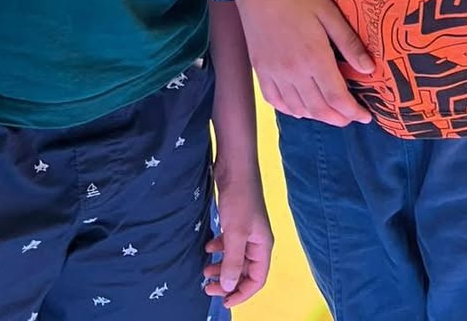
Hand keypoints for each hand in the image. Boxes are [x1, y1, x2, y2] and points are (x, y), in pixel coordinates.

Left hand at [203, 171, 272, 306]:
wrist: (234, 166)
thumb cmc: (239, 198)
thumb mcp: (235, 233)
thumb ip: (232, 261)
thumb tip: (228, 287)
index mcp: (262, 246)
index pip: (257, 279)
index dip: (242, 293)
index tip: (223, 301)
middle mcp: (256, 240)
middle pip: (244, 270)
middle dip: (227, 281)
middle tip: (206, 286)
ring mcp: (245, 230)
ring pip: (234, 257)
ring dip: (220, 265)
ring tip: (204, 270)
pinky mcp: (235, 220)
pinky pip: (228, 242)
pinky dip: (218, 248)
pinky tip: (207, 246)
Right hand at [231, 0, 374, 125]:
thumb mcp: (329, 13)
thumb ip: (349, 43)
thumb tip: (370, 69)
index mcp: (314, 57)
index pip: (337, 98)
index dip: (353, 112)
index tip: (365, 116)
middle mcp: (293, 71)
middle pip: (319, 109)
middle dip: (339, 118)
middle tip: (351, 116)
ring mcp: (274, 73)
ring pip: (298, 109)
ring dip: (317, 116)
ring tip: (330, 112)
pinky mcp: (260, 70)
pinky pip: (275, 100)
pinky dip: (291, 110)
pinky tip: (300, 106)